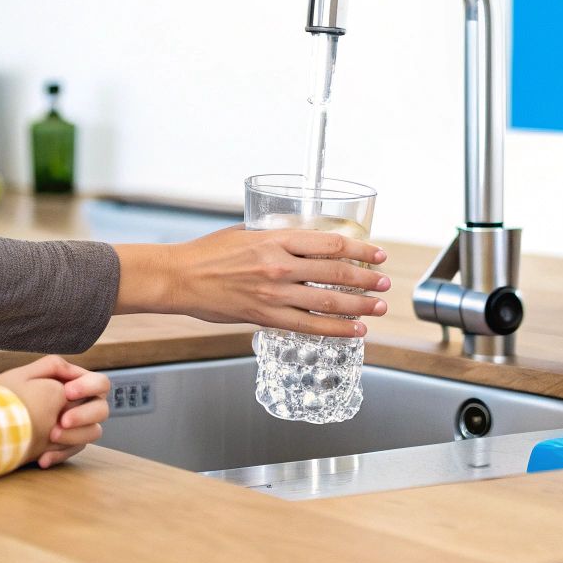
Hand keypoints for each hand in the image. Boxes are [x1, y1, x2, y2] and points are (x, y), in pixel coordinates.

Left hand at [0, 355, 110, 467]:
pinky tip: (42, 459)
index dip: (89, 387)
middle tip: (62, 421)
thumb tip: (75, 374)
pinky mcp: (61, 446)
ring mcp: (71, 427)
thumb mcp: (25, 375)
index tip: (68, 393)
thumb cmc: (4, 398)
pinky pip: (72, 452)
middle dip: (84, 415)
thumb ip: (54, 367)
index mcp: (71, 385)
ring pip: (92, 433)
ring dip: (74, 436)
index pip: (99, 384)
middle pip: (101, 410)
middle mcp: (76, 406)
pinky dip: (59, 455)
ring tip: (50, 438)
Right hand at [115, 226, 390, 337]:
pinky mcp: (265, 316)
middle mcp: (279, 265)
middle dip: (366, 279)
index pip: (329, 244)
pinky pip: (309, 326)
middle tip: (384, 283)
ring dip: (359, 305)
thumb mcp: (246, 233)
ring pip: (328, 301)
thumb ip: (276, 237)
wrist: (178, 277)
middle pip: (335, 273)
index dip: (359, 249)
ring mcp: (273, 293)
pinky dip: (335, 329)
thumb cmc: (207, 253)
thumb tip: (303, 240)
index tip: (376, 254)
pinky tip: (354, 329)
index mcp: (275, 238)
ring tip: (378, 306)